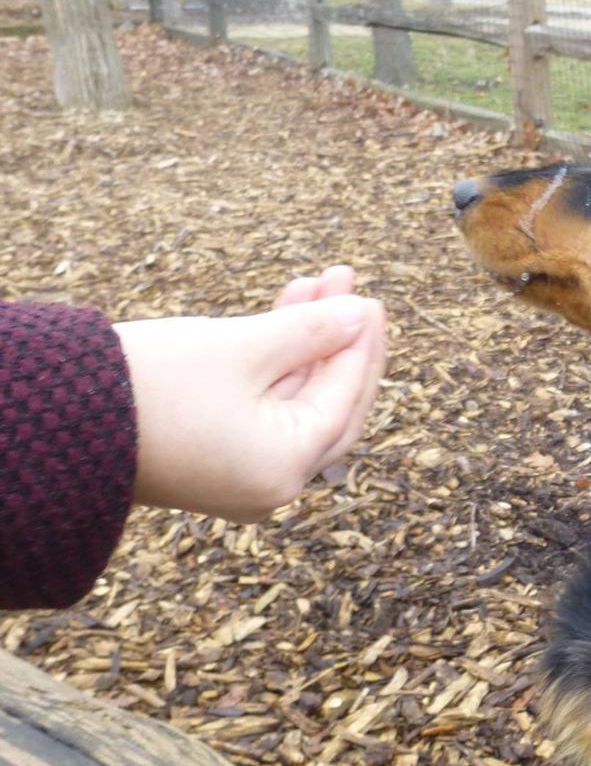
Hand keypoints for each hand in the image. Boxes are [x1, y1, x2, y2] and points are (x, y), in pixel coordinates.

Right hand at [115, 266, 386, 521]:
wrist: (47, 418)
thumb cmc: (148, 385)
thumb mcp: (240, 348)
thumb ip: (309, 332)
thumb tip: (359, 315)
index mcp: (286, 468)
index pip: (345, 399)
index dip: (360, 344)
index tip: (369, 297)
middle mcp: (271, 483)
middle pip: (329, 403)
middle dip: (340, 340)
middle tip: (351, 288)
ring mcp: (243, 473)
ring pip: (293, 398)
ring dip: (306, 341)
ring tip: (317, 282)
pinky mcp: (215, 456)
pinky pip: (262, 406)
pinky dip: (274, 362)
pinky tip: (284, 309)